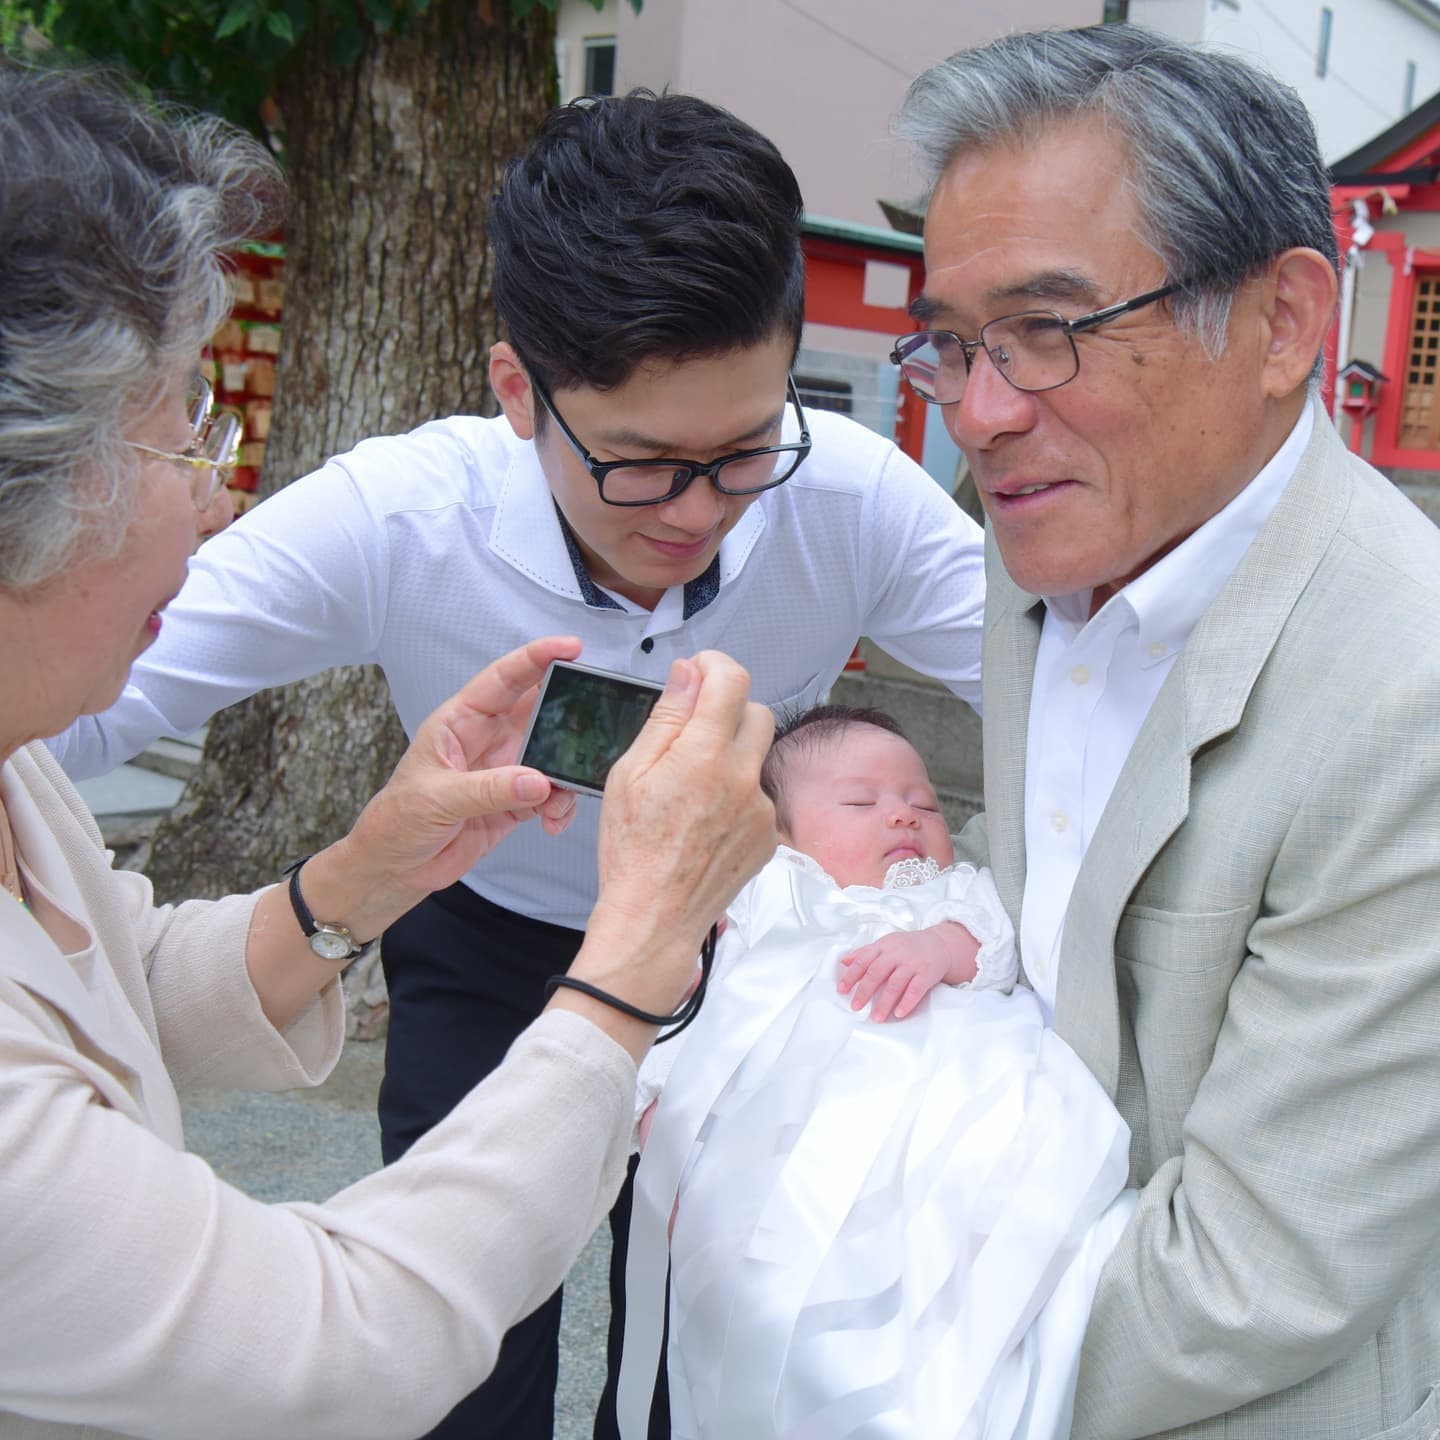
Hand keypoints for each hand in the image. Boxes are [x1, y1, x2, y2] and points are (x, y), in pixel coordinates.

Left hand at [311, 636, 583, 938]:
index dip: (536, 658)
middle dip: (569, 714)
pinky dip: (560, 807)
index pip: (503, 679)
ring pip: (552, 757)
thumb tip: (538, 781)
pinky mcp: (516, 803)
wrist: (396, 867)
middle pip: (539, 712)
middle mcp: (488, 740)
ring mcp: (505, 771)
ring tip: (560, 799)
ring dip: (566, 774)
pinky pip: (551, 796)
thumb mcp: (436, 799)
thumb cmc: (397, 820)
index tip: (571, 647)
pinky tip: (552, 823)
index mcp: (461, 722)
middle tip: (595, 720)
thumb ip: (489, 789)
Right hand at [562, 652, 775, 1037]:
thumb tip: (690, 673)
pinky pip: (758, 796)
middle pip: (756, 712)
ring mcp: (761, 809)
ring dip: (731, 757)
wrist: (654, 919)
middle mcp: (743, 777)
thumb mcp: (631, 772)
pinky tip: (704, 822)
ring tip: (691, 791)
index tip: (699, 673)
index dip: (714, 667)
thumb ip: (668, 717)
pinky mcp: (768, 836)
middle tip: (692, 732)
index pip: (732, 680)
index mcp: (705, 754)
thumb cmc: (631, 850)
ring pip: (757, 757)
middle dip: (728, 710)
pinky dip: (736, 797)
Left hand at [837, 922, 979, 1021]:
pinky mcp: (927, 973)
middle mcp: (897, 953)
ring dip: (884, 1003)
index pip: (863, 960)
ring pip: (895, 984)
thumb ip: (864, 952)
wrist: (940, 943)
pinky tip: (899, 1013)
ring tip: (876, 1017)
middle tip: (855, 1007)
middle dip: (864, 991)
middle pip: (876, 973)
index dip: (851, 976)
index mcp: (883, 946)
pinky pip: (916, 989)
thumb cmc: (908, 946)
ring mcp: (912, 963)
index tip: (841, 990)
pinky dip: (907, 1002)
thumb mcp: (886, 944)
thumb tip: (843, 961)